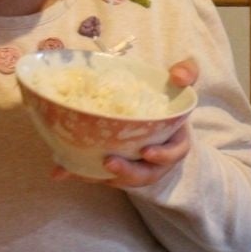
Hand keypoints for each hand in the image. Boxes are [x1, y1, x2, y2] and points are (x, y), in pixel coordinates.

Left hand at [55, 58, 199, 188]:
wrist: (152, 110)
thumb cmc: (168, 97)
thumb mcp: (180, 82)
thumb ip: (187, 72)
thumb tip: (177, 75)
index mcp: (175, 140)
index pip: (174, 152)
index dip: (162, 156)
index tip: (146, 152)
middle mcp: (157, 159)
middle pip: (147, 174)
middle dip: (128, 172)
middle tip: (109, 162)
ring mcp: (136, 166)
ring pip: (123, 179)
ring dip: (103, 177)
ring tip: (82, 171)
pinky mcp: (117, 168)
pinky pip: (102, 176)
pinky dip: (84, 174)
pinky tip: (64, 171)